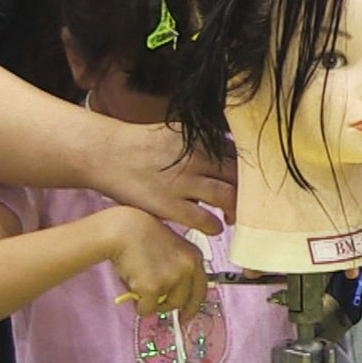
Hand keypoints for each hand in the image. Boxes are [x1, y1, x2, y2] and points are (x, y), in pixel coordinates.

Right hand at [90, 120, 236, 235]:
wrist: (108, 154)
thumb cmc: (144, 145)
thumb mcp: (180, 135)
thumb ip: (205, 144)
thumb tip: (231, 155)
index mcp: (201, 139)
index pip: (239, 154)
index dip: (250, 170)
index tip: (253, 181)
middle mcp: (197, 158)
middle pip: (238, 175)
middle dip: (248, 191)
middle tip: (249, 203)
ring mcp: (183, 181)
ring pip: (227, 195)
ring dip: (236, 209)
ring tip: (233, 217)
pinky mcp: (168, 203)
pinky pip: (202, 219)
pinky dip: (214, 225)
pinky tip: (215, 227)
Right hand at [104, 206, 206, 318]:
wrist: (125, 230)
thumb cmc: (142, 239)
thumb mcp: (171, 252)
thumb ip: (178, 271)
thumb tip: (173, 298)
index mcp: (195, 257)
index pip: (202, 289)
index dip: (193, 306)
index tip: (186, 316)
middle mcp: (188, 268)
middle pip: (183, 301)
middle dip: (168, 306)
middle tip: (154, 304)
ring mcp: (173, 277)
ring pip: (164, 307)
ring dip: (152, 304)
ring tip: (140, 287)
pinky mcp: (154, 287)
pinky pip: (147, 309)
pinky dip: (138, 305)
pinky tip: (132, 287)